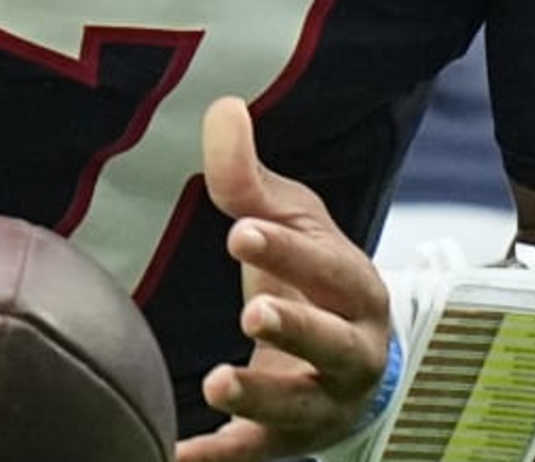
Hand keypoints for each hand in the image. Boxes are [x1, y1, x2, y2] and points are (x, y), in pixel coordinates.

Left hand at [180, 96, 390, 461]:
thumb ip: (248, 178)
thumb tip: (221, 107)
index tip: (240, 231)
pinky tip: (177, 454)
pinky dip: (219, 459)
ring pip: (299, 407)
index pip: (328, 268)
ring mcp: (323, 405)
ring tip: (217, 383)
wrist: (348, 367)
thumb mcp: (289, 224)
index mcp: (357, 290)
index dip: (289, 252)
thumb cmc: (312, 280)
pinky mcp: (288, 444)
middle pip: (333, 344)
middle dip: (296, 329)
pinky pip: (255, 456)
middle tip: (253, 312)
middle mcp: (353, 353)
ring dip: (260, 399)